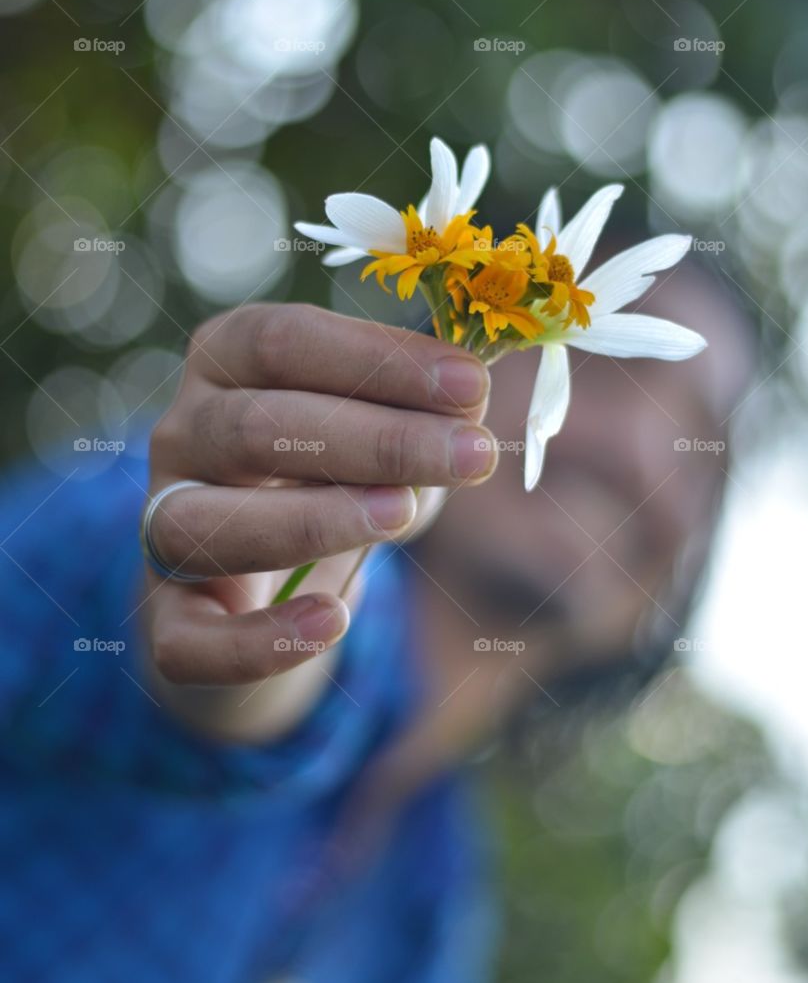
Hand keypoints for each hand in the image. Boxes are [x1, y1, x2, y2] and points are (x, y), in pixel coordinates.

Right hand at [141, 303, 494, 726]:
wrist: (267, 581)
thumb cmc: (335, 471)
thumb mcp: (377, 424)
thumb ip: (417, 406)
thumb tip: (474, 397)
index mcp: (226, 360)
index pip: (283, 341)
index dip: (378, 359)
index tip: (472, 385)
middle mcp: (181, 434)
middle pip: (254, 428)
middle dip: (376, 441)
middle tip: (474, 455)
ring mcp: (158, 527)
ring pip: (206, 525)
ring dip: (313, 519)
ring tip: (404, 513)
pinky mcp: (168, 620)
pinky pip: (190, 641)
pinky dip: (259, 638)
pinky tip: (333, 621)